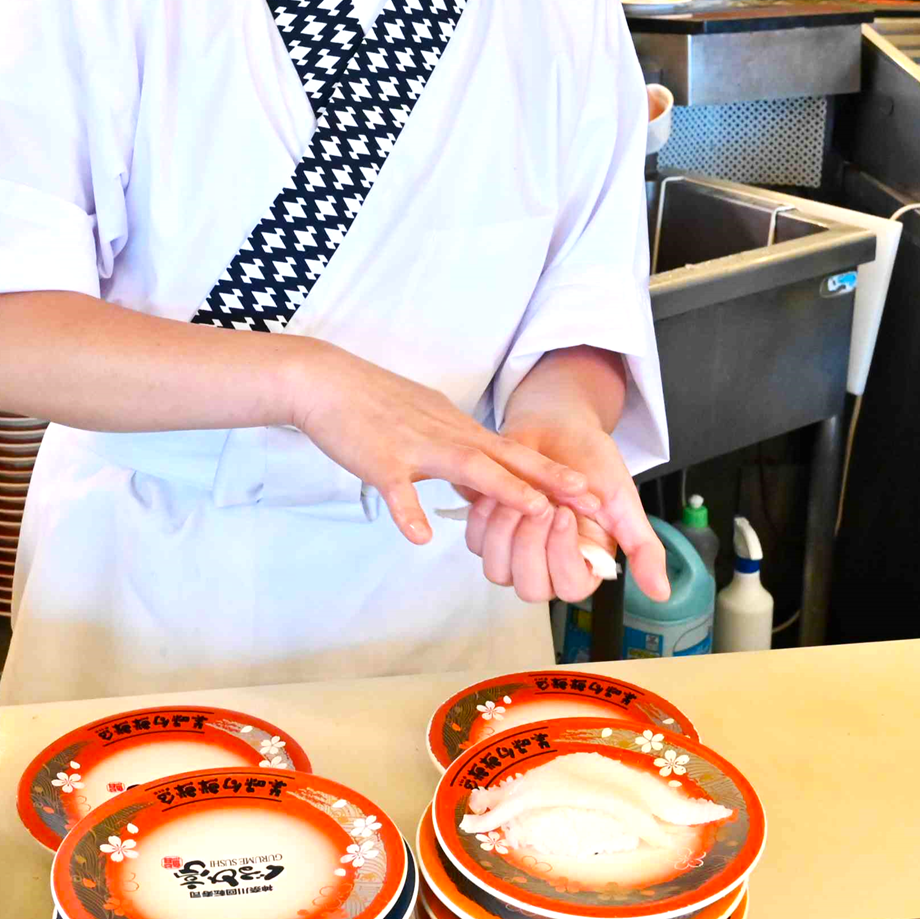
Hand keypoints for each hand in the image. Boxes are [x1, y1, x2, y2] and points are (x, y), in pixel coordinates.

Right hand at [283, 340, 595, 543]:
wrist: (327, 381)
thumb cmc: (375, 405)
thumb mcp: (429, 425)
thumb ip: (458, 454)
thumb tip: (483, 484)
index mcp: (460, 430)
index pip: (516, 454)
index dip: (555, 474)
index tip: (591, 492)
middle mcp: (448, 435)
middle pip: (508, 457)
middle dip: (552, 479)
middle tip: (592, 497)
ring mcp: (415, 446)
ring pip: (467, 465)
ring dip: (505, 488)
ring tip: (537, 510)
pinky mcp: (380, 459)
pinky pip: (396, 488)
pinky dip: (410, 512)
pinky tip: (422, 537)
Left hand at [465, 418, 668, 604]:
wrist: (557, 427)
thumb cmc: (592, 462)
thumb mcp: (624, 502)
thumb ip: (643, 547)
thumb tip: (662, 594)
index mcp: (583, 563)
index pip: (571, 588)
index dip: (564, 557)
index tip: (566, 513)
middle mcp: (548, 566)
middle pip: (530, 587)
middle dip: (532, 544)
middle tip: (542, 502)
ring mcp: (514, 553)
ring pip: (498, 571)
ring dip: (507, 531)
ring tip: (522, 494)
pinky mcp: (487, 534)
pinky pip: (475, 543)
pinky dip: (486, 517)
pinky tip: (502, 490)